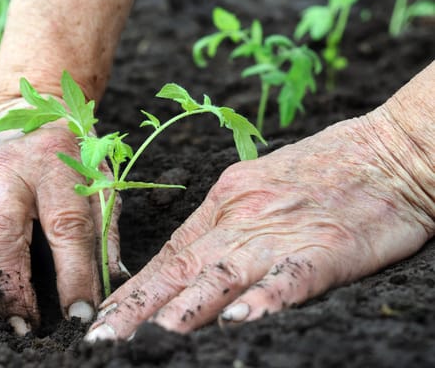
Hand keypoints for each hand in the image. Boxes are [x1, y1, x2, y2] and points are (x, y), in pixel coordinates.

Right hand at [0, 97, 125, 334]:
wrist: (34, 106)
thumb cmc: (73, 152)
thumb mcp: (102, 180)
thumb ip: (106, 229)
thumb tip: (113, 281)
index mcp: (57, 170)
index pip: (67, 228)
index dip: (74, 275)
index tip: (77, 315)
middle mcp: (11, 172)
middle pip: (1, 231)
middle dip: (8, 284)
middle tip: (20, 325)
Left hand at [85, 112, 433, 340]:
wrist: (387, 150)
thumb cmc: (321, 167)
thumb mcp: (256, 184)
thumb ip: (223, 221)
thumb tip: (186, 257)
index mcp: (225, 202)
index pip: (170, 254)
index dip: (134, 289)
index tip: (105, 314)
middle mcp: (243, 218)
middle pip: (182, 270)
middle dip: (139, 308)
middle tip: (102, 337)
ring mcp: (282, 233)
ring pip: (222, 276)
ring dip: (183, 310)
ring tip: (148, 339)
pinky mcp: (327, 248)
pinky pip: (289, 278)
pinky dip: (262, 300)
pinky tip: (237, 322)